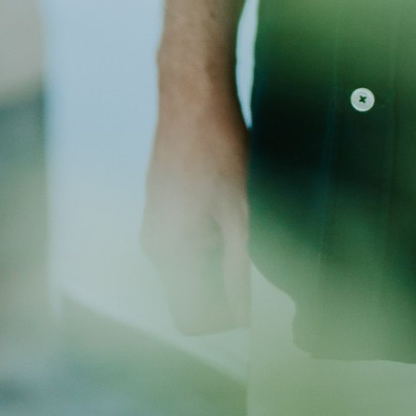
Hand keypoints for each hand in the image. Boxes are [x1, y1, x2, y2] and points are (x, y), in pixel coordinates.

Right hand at [141, 45, 250, 333]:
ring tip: (246, 222)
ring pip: (193, 272)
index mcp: (169, 251)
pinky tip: (232, 208)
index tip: (257, 293)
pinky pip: (189, 247)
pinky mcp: (164, 212)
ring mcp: (156, 228)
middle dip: (227, 288)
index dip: (228, 317)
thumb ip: (238, 268)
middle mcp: (155, 246)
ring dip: (223, 262)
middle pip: (192, 298)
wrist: (192, 95)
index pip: (192, 320)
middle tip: (260, 252)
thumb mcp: (240, 212)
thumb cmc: (217, 145)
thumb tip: (245, 316)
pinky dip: (215, 241)